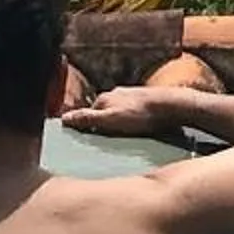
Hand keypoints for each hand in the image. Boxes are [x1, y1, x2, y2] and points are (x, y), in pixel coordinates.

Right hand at [59, 86, 193, 138]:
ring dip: (119, 122)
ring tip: (123, 136)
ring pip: (119, 111)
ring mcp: (131, 95)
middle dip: (103, 123)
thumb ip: (87, 118)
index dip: (88, 126)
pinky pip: (133, 112)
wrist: (170, 105)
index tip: (87, 139)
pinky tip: (138, 129)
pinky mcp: (145, 100)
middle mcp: (116, 93)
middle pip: (104, 111)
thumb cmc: (140, 115)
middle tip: (107, 139)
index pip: (89, 113)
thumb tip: (64, 117)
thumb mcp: (110, 120)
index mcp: (105, 98)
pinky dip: (132, 120)